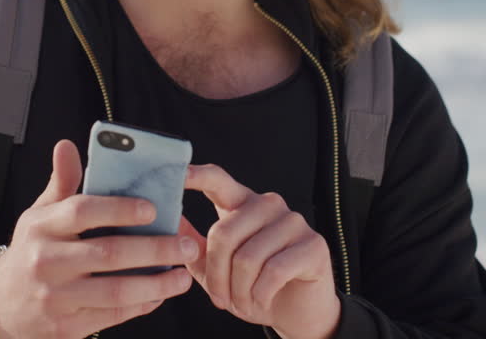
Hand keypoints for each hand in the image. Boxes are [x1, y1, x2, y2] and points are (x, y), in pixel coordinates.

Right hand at [0, 139, 198, 338]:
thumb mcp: (38, 215)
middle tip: (187, 244)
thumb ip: (61, 183)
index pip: (83, 211)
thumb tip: (67, 145)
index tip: (153, 208)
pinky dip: (141, 304)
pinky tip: (161, 293)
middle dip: (155, 249)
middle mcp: (47, 261)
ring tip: (183, 275)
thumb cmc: (31, 252)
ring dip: (156, 283)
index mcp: (42, 227)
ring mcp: (56, 297)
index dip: (120, 208)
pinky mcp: (66, 325)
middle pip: (109, 253)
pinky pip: (112, 315)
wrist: (0, 305)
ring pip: (116, 291)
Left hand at [181, 164, 340, 338]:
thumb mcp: (218, 270)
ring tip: (243, 303)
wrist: (296, 313)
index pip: (218, 181)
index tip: (179, 172)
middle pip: (224, 233)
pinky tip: (262, 301)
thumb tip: (172, 221)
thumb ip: (195, 247)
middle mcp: (268, 205)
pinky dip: (260, 295)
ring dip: (239, 292)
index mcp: (242, 205)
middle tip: (220, 300)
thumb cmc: (254, 287)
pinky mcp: (313, 244)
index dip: (197, 175)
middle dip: (217, 276)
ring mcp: (293, 222)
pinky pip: (273, 271)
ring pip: (248, 257)